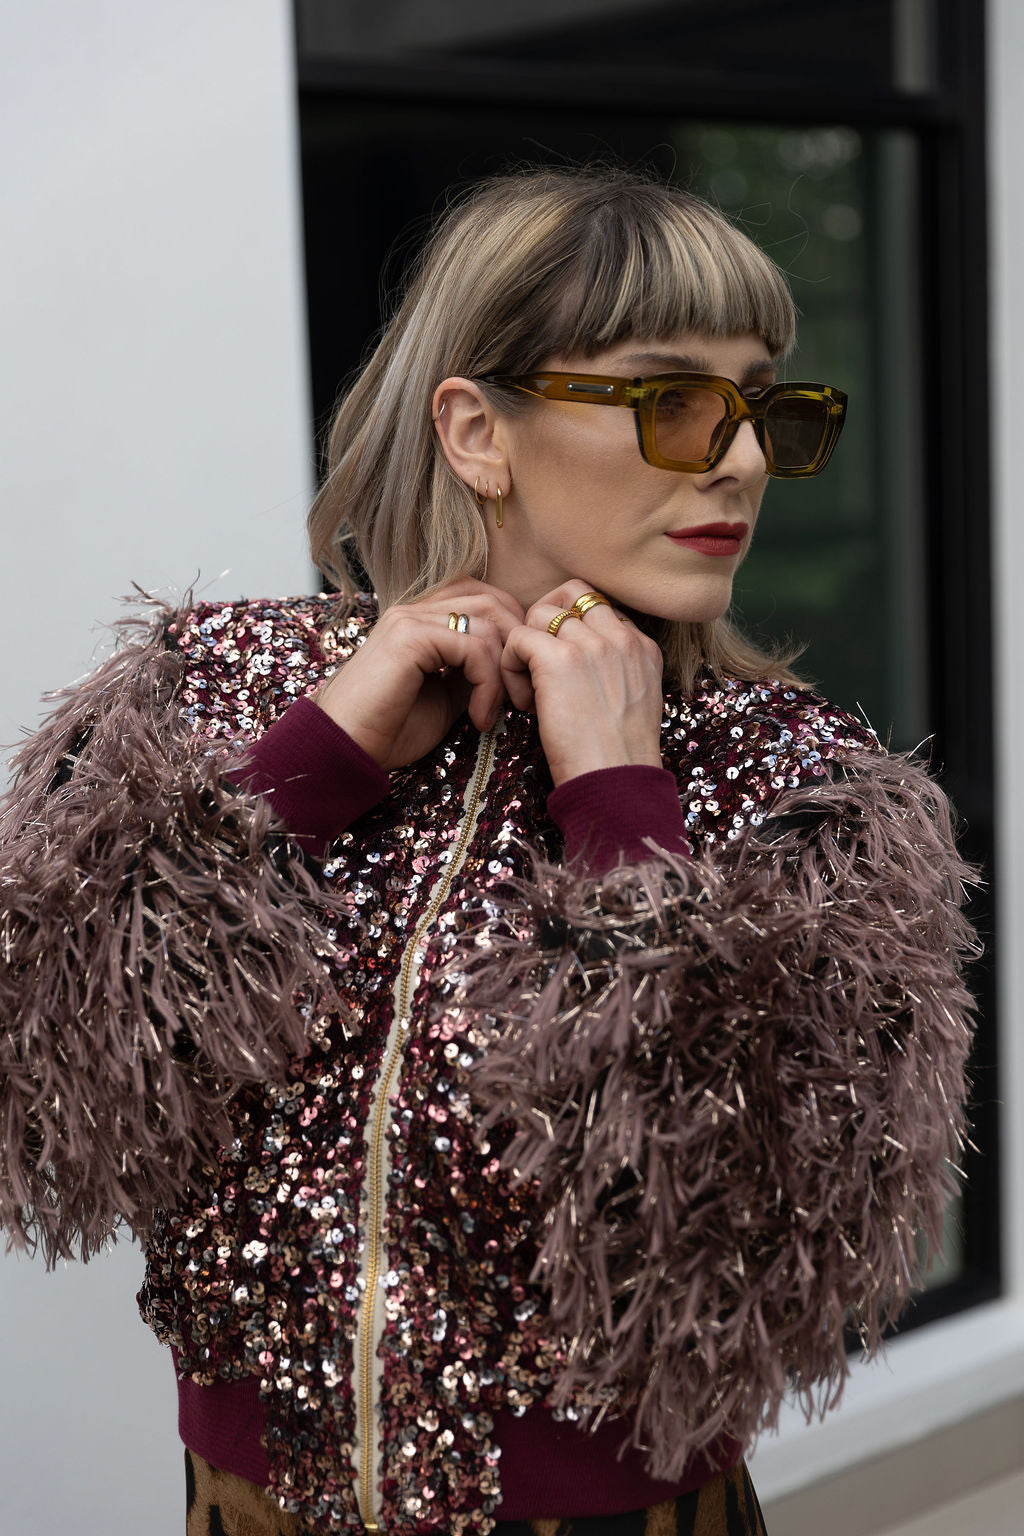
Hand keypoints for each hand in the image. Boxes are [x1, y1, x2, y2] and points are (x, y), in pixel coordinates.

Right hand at [314, 580, 523, 771]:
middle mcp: (414, 610)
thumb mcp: (444, 697)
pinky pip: (472, 647)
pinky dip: (487, 684)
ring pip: (487, 621)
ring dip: (503, 671)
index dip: (508, 633)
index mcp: (419, 619)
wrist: (344, 748)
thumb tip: (506, 667)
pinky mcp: (409, 637)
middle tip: (517, 694)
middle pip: (491, 599)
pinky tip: (478, 718)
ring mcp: (409, 618)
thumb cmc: (388, 729)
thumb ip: (470, 673)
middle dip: (515, 644)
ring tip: (492, 712)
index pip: (481, 597)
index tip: (512, 683)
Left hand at [500, 581, 664, 786]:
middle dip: (546, 621)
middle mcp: (620, 637)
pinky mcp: (558, 659)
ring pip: (539, 613)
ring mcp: (590, 644)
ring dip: (525, 648)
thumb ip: (620, 673)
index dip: (574, 631)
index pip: (600, 607)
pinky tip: (524, 702)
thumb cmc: (619, 758)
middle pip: (571, 593)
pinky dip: (509, 667)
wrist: (616, 783)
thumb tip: (585, 669)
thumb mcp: (637, 704)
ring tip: (531, 691)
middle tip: (538, 663)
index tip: (566, 671)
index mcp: (642, 646)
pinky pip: (517, 638)